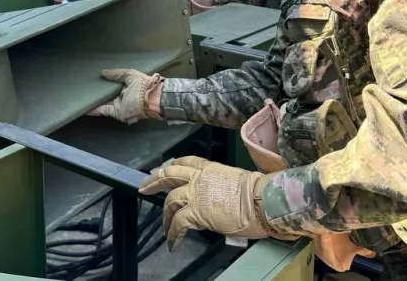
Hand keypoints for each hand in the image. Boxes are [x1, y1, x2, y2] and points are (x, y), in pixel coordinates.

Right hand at [88, 68, 163, 123]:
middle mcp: (119, 97)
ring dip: (93, 101)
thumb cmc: (143, 84)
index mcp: (124, 87)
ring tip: (80, 96)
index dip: (102, 83)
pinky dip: (94, 110)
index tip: (91, 79)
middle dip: (95, 92)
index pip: (110, 85)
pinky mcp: (116, 112)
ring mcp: (117, 105)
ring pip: (101, 103)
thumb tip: (103, 72)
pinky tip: (84, 107)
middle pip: (104, 95)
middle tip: (82, 87)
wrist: (152, 98)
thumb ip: (116, 74)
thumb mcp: (129, 74)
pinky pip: (102, 110)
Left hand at [139, 156, 275, 249]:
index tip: (164, 168)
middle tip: (144, 187)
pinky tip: (173, 243)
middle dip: (154, 181)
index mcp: (210, 169)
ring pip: (170, 201)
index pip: (186, 162)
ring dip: (165, 216)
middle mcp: (199, 178)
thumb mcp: (235, 182)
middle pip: (169, 175)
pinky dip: (173, 234)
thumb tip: (214, 202)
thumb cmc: (258, 194)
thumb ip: (219, 189)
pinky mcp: (195, 213)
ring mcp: (195, 194)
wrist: (262, 201)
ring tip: (165, 228)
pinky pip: (178, 223)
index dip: (172, 165)